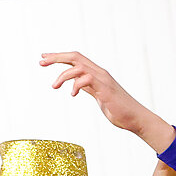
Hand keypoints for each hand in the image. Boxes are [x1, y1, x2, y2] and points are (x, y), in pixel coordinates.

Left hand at [40, 51, 174, 152]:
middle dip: (56, 57)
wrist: (135, 118)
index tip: (44, 58)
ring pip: (78, 67)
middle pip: (75, 56)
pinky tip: (72, 95)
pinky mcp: (105, 89)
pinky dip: (76, 85)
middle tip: (40, 62)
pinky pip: (87, 79)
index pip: (75, 59)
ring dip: (63, 75)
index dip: (59, 57)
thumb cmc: (118, 109)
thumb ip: (89, 87)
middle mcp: (99, 72)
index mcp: (96, 73)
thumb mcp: (98, 96)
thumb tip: (77, 84)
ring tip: (54, 86)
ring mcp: (103, 80)